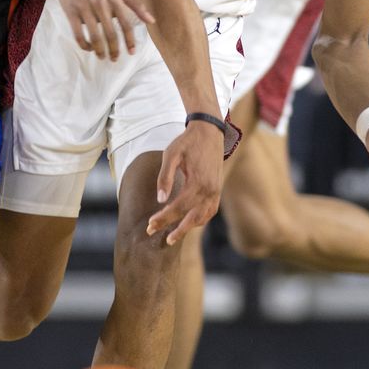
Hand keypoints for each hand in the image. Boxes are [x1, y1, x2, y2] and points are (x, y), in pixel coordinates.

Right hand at [55, 0, 153, 60]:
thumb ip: (137, 4)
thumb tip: (152, 21)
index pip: (126, 24)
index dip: (129, 40)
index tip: (131, 52)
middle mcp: (101, 4)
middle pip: (110, 34)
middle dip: (114, 50)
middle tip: (114, 59)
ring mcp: (85, 8)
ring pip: (94, 36)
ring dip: (99, 50)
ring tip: (101, 57)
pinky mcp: (71, 11)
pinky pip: (78, 33)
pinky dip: (84, 44)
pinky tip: (88, 48)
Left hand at [146, 120, 222, 244]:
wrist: (209, 132)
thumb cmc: (187, 142)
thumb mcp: (172, 154)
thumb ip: (165, 177)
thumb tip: (160, 199)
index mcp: (198, 182)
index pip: (178, 207)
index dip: (163, 218)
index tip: (150, 224)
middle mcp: (209, 190)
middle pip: (189, 217)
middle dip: (172, 228)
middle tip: (153, 233)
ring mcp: (216, 192)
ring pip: (201, 218)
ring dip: (186, 228)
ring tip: (171, 236)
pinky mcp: (218, 190)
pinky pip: (210, 212)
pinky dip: (199, 220)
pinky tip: (188, 223)